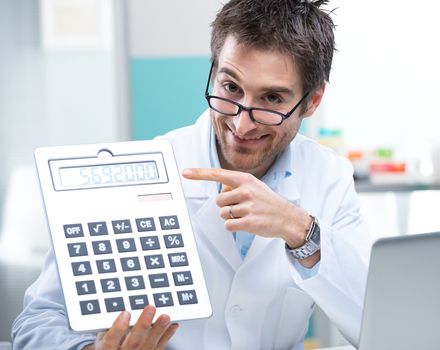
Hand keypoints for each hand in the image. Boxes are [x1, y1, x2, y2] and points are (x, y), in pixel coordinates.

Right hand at [83, 305, 177, 349]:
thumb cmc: (110, 345)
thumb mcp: (102, 337)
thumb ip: (108, 325)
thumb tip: (115, 304)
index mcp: (108, 349)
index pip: (110, 341)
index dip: (118, 328)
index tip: (125, 313)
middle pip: (134, 342)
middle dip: (143, 325)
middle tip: (150, 308)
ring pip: (149, 345)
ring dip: (159, 329)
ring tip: (165, 316)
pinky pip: (160, 347)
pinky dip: (167, 335)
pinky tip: (172, 325)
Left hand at [182, 168, 310, 247]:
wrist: (287, 217)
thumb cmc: (268, 202)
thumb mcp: (254, 186)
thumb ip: (235, 185)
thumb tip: (221, 190)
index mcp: (246, 179)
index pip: (218, 174)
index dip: (200, 174)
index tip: (185, 172)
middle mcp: (246, 190)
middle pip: (218, 200)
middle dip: (226, 206)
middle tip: (242, 207)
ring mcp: (248, 206)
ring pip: (222, 213)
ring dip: (230, 217)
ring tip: (246, 215)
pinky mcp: (249, 222)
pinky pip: (228, 225)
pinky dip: (234, 226)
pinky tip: (246, 223)